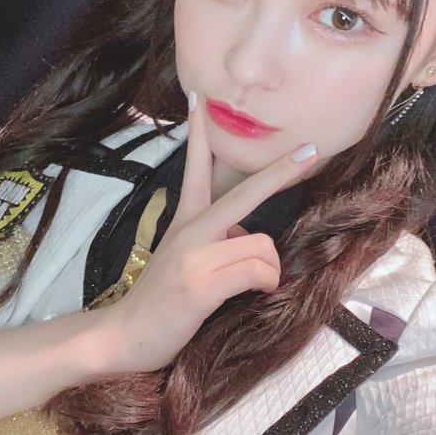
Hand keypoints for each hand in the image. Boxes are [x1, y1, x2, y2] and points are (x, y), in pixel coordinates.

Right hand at [102, 91, 317, 372]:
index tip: (199, 99)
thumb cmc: (162, 298)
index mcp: (185, 219)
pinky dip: (265, 283)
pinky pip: (256, 271)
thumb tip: (250, 235)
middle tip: (310, 149)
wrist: (124, 335)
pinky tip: (256, 293)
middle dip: (280, 171)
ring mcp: (194, 254)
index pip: (195, 167)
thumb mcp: (185, 258)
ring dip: (270, 269)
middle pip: (244, 192)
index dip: (199, 133)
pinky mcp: (200, 283)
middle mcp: (190, 229)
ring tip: (256, 285)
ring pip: (261, 244)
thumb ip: (216, 238)